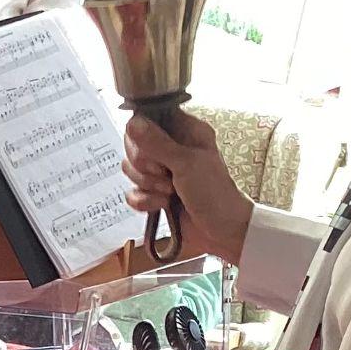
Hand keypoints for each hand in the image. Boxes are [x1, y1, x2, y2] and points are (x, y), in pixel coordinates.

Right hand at [123, 113, 254, 262]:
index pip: (148, 120)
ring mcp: (161, 171)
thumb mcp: (187, 163)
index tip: (155, 151)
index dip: (143, 135)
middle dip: (145, 166)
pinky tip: (162, 205)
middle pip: (134, 146)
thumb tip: (133, 123)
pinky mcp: (152, 192)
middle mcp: (171, 148)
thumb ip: (157, 143)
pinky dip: (144, 201)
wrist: (220, 229)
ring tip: (170, 192)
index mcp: (184, 131)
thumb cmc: (214, 192)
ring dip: (148, 186)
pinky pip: (132, 192)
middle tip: (166, 175)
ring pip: (130, 170)